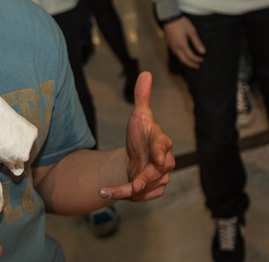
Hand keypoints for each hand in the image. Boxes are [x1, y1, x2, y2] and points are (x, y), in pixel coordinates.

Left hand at [98, 72, 174, 201]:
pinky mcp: (150, 191)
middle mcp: (165, 163)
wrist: (137, 155)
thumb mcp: (139, 116)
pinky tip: (104, 193)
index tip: (159, 159)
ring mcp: (159, 178)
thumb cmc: (141, 135)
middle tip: (135, 185)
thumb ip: (142, 97)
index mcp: (162, 143)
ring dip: (128, 190)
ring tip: (106, 190)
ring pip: (147, 187)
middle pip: (158, 173)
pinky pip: (138, 196)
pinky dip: (120, 195)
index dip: (162, 153)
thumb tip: (146, 72)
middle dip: (146, 179)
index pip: (164, 148)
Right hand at [163, 16, 204, 67]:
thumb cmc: (181, 23)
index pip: (191, 56)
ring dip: (186, 61)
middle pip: (184, 60)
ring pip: (179, 57)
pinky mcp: (169, 44)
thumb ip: (197, 42)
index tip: (202, 59)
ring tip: (192, 62)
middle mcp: (176, 47)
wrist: (169, 18)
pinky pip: (176, 54)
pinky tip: (184, 56)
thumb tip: (203, 51)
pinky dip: (181, 57)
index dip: (197, 59)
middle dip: (191, 64)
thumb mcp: (192, 31)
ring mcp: (171, 46)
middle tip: (197, 66)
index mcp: (182, 44)